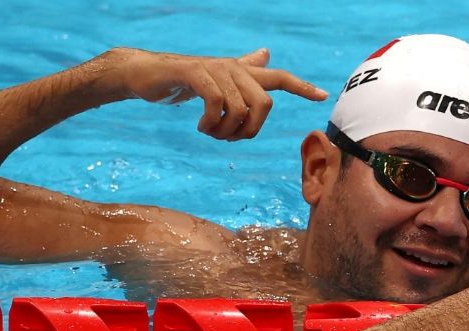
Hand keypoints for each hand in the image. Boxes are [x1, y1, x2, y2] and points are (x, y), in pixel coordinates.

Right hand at [105, 47, 327, 140]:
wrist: (147, 74)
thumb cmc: (184, 80)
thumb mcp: (218, 78)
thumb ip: (243, 68)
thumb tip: (266, 54)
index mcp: (241, 72)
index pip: (279, 78)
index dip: (301, 87)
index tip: (322, 96)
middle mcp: (233, 68)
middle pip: (264, 104)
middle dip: (251, 130)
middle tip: (230, 139)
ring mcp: (215, 70)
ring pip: (240, 109)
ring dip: (226, 131)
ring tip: (210, 133)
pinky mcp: (195, 74)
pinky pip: (217, 103)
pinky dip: (211, 123)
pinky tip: (201, 127)